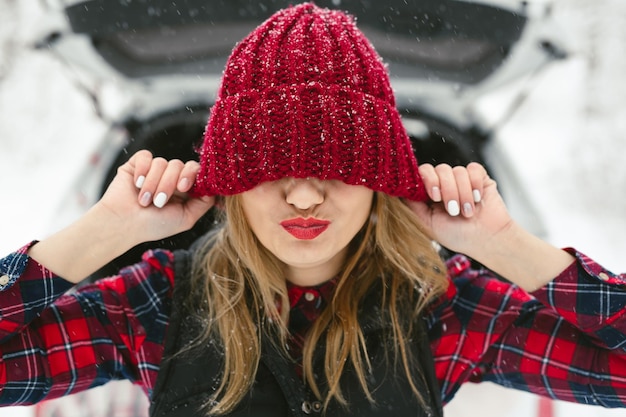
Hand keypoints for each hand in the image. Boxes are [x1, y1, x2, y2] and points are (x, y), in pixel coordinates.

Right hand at [99, 150, 214, 244]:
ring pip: (162, 163)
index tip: (183, 188)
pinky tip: (137, 184)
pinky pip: (146, 156)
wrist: (123, 224)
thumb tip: (214, 188)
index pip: (195, 171)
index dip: (192, 175)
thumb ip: (204, 203)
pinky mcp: (137, 164)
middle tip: (160, 201)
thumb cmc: (154, 225)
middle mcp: (170, 177)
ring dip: (153, 184)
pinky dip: (142, 170)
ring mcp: (154, 170)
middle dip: (170, 183)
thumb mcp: (186, 218)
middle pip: (180, 165)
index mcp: (184, 189)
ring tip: (144, 201)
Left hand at [406, 163, 512, 257]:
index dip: (428, 180)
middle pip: (440, 169)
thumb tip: (397, 191)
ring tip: (467, 212)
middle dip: (447, 190)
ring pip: (458, 171)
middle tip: (452, 209)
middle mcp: (445, 183)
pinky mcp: (479, 177)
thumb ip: (413, 206)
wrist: (486, 240)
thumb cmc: (457, 235)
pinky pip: (474, 169)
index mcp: (430, 192)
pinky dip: (475, 184)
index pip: (423, 173)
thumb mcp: (428, 223)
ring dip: (463, 194)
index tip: (433, 196)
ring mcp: (462, 179)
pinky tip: (477, 199)